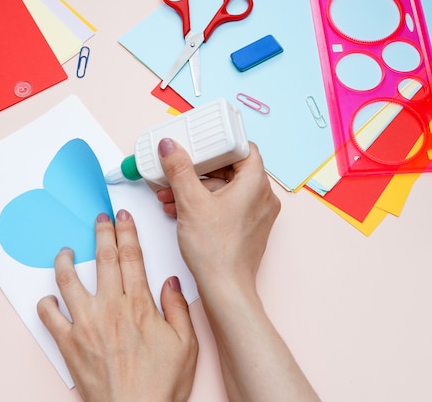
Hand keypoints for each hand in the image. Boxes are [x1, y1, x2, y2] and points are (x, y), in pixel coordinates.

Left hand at [37, 210, 197, 401]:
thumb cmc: (161, 384)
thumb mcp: (186, 345)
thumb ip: (178, 309)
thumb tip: (170, 282)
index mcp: (138, 304)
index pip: (130, 256)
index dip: (126, 232)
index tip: (121, 218)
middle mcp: (109, 307)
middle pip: (102, 258)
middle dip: (101, 232)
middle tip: (99, 219)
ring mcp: (85, 324)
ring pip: (68, 280)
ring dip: (65, 260)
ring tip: (66, 252)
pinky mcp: (68, 343)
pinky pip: (48, 316)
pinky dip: (46, 303)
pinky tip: (50, 299)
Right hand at [155, 139, 279, 293]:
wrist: (224, 288)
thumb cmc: (216, 251)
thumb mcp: (190, 202)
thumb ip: (179, 169)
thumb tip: (171, 146)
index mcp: (255, 184)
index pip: (242, 148)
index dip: (218, 144)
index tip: (199, 145)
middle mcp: (262, 197)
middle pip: (230, 169)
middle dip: (198, 171)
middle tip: (179, 169)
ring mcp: (257, 214)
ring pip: (225, 189)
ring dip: (197, 189)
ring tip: (171, 195)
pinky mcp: (248, 228)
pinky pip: (227, 205)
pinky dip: (206, 204)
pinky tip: (181, 210)